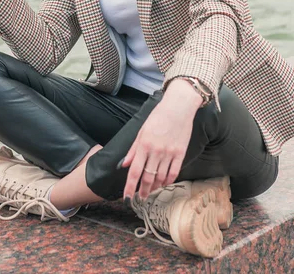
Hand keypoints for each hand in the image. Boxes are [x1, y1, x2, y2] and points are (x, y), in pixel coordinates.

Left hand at [122, 79, 201, 200]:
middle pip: (147, 178)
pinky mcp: (180, 153)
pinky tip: (164, 183)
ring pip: (160, 178)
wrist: (179, 107)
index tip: (127, 198)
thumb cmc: (158, 116)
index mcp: (144, 145)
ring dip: (155, 187)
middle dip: (142, 191)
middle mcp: (156, 151)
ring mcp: (169, 153)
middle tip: (140, 199)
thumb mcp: (142, 130)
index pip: (134, 171)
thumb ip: (133, 149)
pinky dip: (167, 181)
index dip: (129, 187)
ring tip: (151, 190)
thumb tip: (124, 164)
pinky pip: (173, 173)